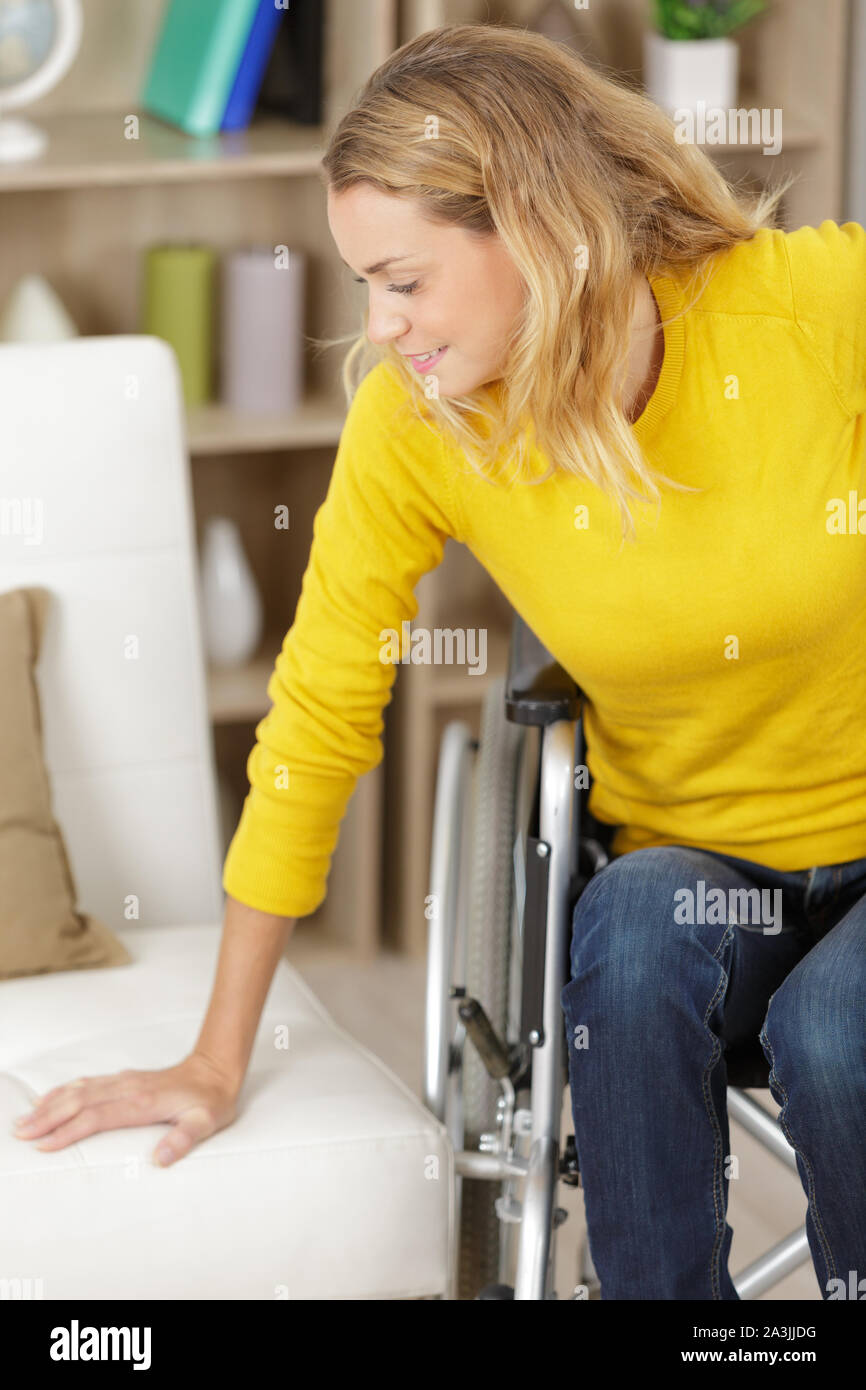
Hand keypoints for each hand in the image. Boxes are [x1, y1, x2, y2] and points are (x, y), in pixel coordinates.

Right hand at [10, 1052, 240, 1167]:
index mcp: (143, 1102)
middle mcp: (128, 1088)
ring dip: (51, 1103)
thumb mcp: (206, 1123)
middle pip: (80, 1101)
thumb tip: (160, 1159)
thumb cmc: (211, 1101)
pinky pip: (88, 1082)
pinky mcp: (124, 1079)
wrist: (215, 1070)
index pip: (98, 1117)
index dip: (69, 1131)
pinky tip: (49, 1098)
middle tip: (20, 1133)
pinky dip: (64, 1090)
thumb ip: (184, 1140)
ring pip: (80, 1089)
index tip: (45, 1145)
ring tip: (25, 1118)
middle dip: (48, 1117)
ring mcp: (124, 1081)